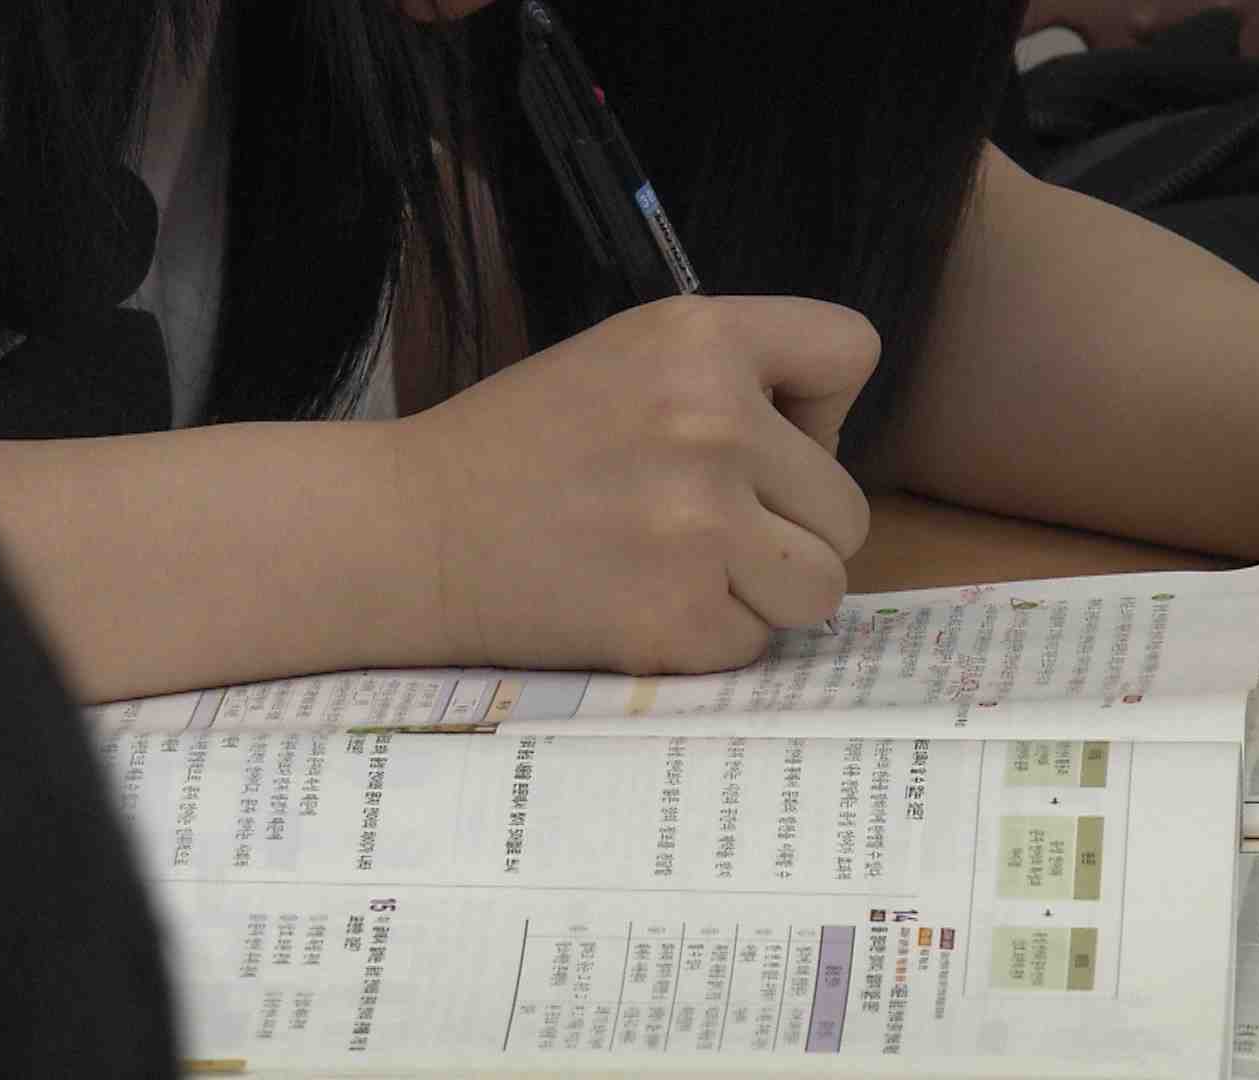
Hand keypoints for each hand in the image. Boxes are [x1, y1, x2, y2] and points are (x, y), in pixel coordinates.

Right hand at [395, 295, 876, 673]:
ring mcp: (701, 525)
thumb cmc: (522, 448)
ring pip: (824, 583)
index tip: (766, 435)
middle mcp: (714, 422)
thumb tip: (828, 443)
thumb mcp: (629, 358)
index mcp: (700, 338)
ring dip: (767, 592)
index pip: (851, 349)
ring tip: (687, 569)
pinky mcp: (680, 617)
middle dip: (790, 525)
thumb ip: (735, 376)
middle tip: (702, 524)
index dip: (821, 404)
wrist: (408, 536)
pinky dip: (710, 637)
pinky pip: (758, 641)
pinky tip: (642, 603)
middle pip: (846, 504)